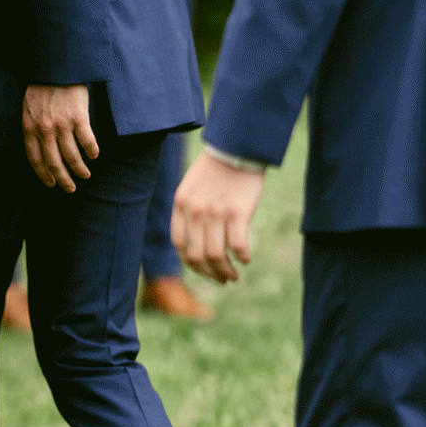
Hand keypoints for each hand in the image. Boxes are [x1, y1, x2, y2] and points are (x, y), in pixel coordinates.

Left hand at [22, 83, 98, 192]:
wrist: (57, 66)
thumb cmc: (43, 85)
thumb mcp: (29, 107)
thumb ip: (33, 126)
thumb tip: (41, 146)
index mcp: (29, 127)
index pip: (34, 159)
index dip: (43, 175)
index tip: (51, 184)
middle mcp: (44, 129)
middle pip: (54, 162)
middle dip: (63, 179)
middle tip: (70, 188)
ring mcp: (62, 124)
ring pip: (72, 156)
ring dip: (79, 169)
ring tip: (85, 175)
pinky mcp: (79, 118)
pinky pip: (87, 141)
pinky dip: (92, 151)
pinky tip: (94, 155)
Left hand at [171, 150, 264, 282]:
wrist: (237, 147)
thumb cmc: (218, 168)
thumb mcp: (193, 186)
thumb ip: (190, 210)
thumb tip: (196, 240)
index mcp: (181, 204)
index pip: (179, 245)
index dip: (191, 264)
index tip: (204, 270)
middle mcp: (194, 211)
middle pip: (197, 256)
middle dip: (209, 274)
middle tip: (222, 279)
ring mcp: (215, 213)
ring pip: (216, 256)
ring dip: (226, 271)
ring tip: (234, 275)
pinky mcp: (237, 213)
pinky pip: (237, 246)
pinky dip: (242, 257)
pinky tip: (246, 259)